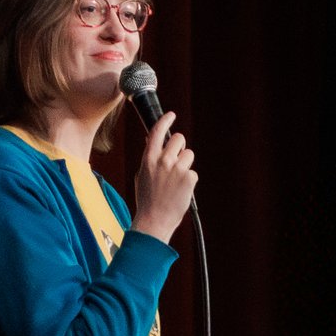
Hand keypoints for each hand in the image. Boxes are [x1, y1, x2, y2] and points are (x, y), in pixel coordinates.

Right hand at [134, 111, 197, 243]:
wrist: (154, 219)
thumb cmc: (147, 199)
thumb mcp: (142, 175)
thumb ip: (149, 157)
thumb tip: (151, 140)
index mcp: (148, 159)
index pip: (157, 132)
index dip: (165, 121)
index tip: (171, 115)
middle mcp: (163, 160)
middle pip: (179, 139)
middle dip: (180, 146)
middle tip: (178, 158)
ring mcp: (177, 169)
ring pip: (189, 155)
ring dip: (186, 164)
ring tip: (177, 181)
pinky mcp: (189, 178)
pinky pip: (193, 172)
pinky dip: (189, 181)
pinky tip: (180, 191)